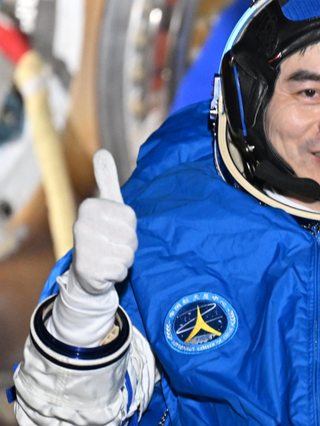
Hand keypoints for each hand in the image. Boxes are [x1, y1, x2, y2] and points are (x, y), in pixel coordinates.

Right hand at [49, 150, 135, 344]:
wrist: (85, 271)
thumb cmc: (102, 235)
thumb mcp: (106, 206)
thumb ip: (107, 180)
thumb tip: (102, 152)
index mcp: (89, 207)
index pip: (130, 216)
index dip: (129, 225)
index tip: (114, 227)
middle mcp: (82, 226)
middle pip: (131, 236)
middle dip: (128, 243)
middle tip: (112, 244)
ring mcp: (84, 249)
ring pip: (128, 254)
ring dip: (124, 258)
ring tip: (108, 256)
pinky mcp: (89, 271)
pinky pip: (122, 271)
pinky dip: (118, 273)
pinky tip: (105, 270)